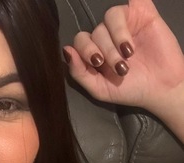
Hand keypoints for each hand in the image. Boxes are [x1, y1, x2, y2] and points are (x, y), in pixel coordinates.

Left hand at [63, 0, 183, 112]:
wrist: (160, 88)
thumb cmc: (130, 90)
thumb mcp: (99, 89)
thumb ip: (79, 72)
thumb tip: (66, 50)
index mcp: (96, 52)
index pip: (81, 40)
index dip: (86, 50)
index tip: (98, 63)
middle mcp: (108, 36)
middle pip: (96, 31)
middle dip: (106, 51)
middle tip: (120, 67)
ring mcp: (125, 24)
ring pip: (110, 16)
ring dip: (117, 37)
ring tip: (128, 55)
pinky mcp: (144, 13)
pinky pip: (132, 1)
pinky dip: (127, 17)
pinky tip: (131, 37)